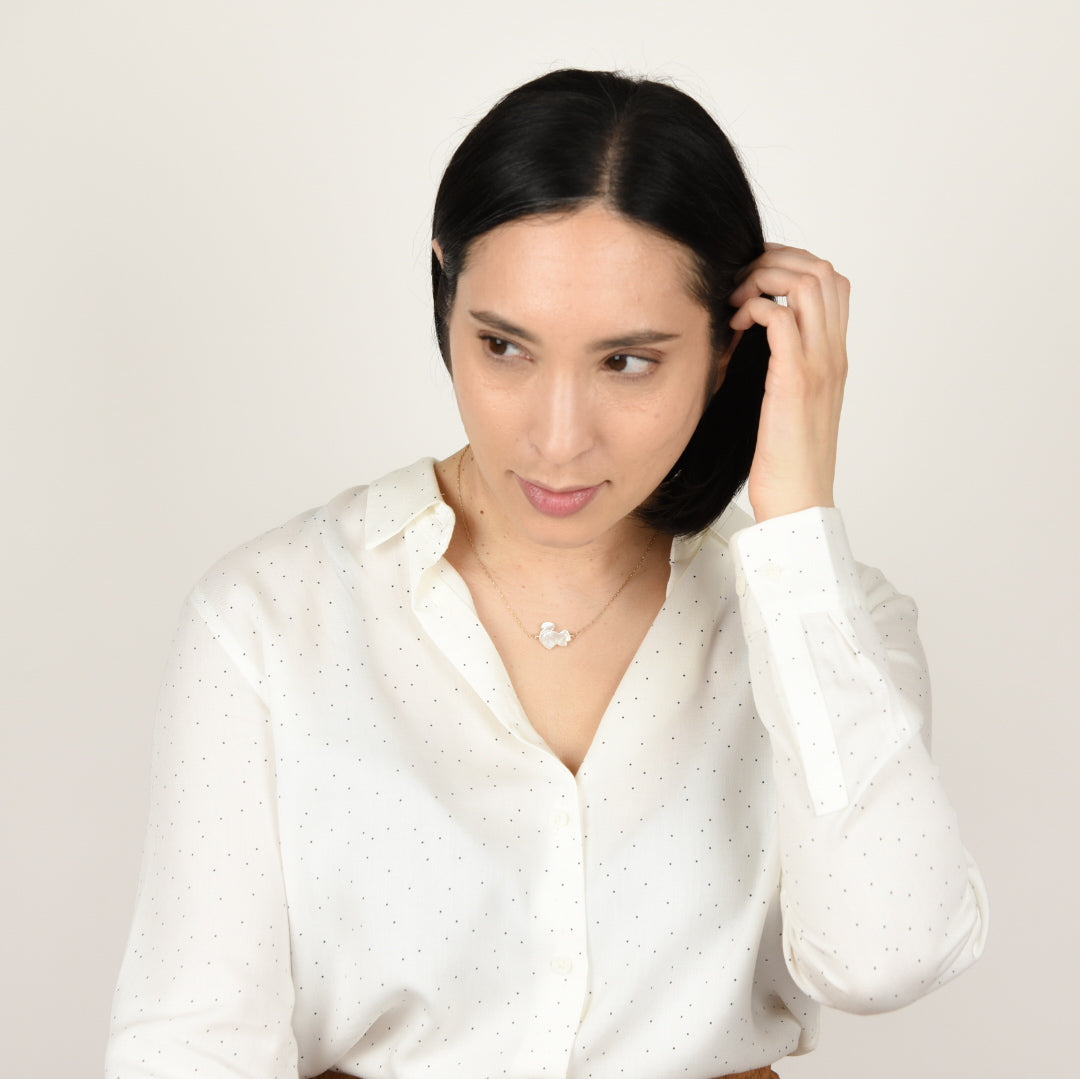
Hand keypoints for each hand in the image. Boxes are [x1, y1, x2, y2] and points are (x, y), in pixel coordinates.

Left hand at [728, 243, 849, 522]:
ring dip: (763, 280)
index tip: (754, 280)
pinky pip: (780, 320)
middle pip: (822, 270)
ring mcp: (818, 365)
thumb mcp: (787, 399)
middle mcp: (832, 354)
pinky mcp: (794, 381)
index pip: (832, 282)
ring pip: (805, 284)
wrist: (797, 498)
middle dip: (775, 262)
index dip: (793, 265)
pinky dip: (754, 309)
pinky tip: (735, 326)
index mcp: (834, 356)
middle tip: (739, 282)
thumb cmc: (785, 456)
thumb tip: (751, 333)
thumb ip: (782, 363)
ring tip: (736, 301)